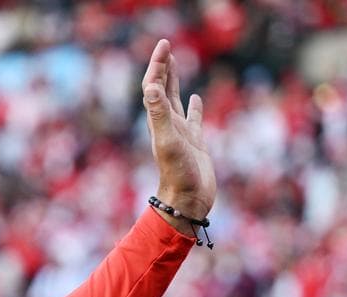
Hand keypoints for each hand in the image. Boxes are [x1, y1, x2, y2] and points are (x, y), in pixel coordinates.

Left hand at [142, 39, 215, 222]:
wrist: (188, 201)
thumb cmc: (178, 175)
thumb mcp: (168, 142)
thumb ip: (159, 115)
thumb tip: (149, 86)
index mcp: (159, 121)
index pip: (154, 86)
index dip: (158, 65)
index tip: (164, 44)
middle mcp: (167, 125)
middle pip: (162, 89)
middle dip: (163, 67)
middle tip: (166, 46)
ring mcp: (181, 133)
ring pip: (176, 100)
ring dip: (174, 81)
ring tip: (175, 63)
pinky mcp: (194, 142)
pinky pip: (193, 118)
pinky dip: (194, 106)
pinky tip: (197, 98)